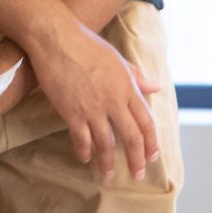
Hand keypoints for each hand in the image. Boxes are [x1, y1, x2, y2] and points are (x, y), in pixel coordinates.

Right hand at [25, 17, 159, 181]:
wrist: (56, 38)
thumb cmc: (85, 42)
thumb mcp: (115, 57)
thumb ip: (135, 75)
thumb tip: (155, 87)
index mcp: (127, 86)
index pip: (146, 121)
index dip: (151, 142)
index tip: (152, 156)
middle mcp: (114, 100)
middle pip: (132, 138)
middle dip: (136, 160)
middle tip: (136, 174)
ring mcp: (93, 108)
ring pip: (106, 144)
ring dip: (107, 163)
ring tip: (107, 175)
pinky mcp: (72, 112)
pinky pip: (82, 140)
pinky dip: (84, 151)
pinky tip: (84, 157)